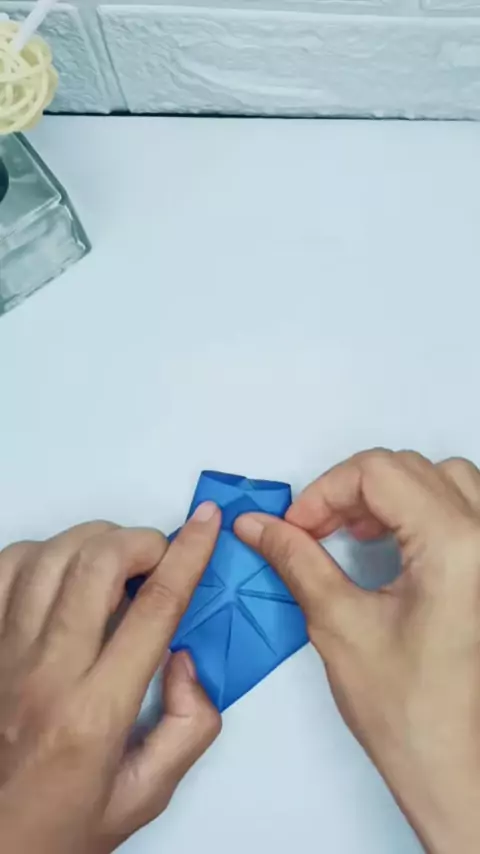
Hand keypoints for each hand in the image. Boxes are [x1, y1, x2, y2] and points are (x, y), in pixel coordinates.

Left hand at [0, 503, 220, 853]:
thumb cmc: (58, 826)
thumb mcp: (144, 796)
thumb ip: (188, 728)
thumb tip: (184, 662)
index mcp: (95, 713)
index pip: (155, 608)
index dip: (189, 554)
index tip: (207, 523)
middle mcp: (46, 674)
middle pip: (97, 564)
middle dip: (141, 540)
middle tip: (159, 554)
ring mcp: (5, 654)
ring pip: (49, 557)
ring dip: (93, 541)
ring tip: (116, 560)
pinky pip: (5, 570)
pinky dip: (39, 552)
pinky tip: (63, 569)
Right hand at [236, 450, 479, 853]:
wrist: (455, 767)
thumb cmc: (414, 716)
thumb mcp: (338, 625)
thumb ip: (296, 560)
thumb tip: (259, 526)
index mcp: (455, 547)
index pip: (378, 471)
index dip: (325, 491)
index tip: (295, 525)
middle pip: (408, 468)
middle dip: (350, 490)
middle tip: (314, 529)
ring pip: (441, 477)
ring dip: (390, 492)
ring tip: (354, 529)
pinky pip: (462, 506)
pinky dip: (419, 508)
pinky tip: (390, 542)